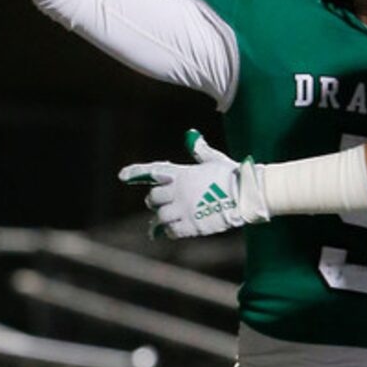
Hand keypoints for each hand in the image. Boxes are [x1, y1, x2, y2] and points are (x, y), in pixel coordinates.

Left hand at [119, 131, 247, 237]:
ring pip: (160, 217)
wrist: (245, 194)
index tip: (122, 176)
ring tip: (163, 223)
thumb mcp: (214, 160)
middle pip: (153, 198)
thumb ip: (200, 150)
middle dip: (154, 202)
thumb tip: (191, 135)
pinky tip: (175, 230)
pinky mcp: (192, 225)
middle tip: (158, 206)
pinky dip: (170, 231)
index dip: (135, 173)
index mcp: (180, 173)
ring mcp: (183, 209)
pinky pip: (172, 231)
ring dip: (161, 220)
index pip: (152, 171)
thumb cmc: (231, 175)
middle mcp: (177, 190)